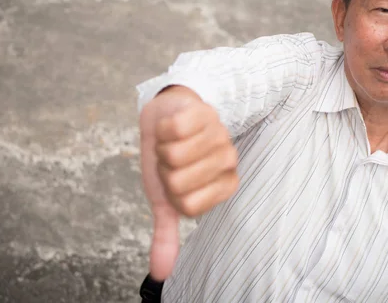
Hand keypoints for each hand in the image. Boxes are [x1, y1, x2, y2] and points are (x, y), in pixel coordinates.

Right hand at [139, 86, 238, 280]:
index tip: (174, 181)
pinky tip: (173, 125)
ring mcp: (219, 133)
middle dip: (163, 170)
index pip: (188, 207)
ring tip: (172, 141)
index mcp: (225, 185)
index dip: (169, 194)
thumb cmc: (168, 159)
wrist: (165, 117)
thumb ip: (167, 234)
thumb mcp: (165, 199)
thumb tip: (159, 275)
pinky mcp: (204, 111)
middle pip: (178, 182)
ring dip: (162, 148)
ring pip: (174, 156)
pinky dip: (162, 129)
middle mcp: (228, 160)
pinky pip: (172, 130)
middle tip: (171, 158)